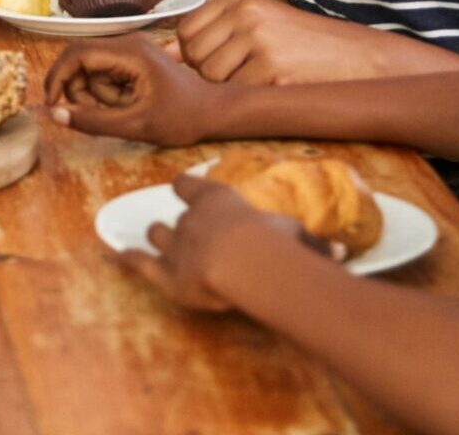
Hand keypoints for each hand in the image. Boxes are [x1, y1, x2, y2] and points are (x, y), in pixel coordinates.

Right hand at [43, 33, 237, 146]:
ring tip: (124, 112)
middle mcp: (128, 43)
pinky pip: (105, 73)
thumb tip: (55, 115)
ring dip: (96, 95)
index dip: (58, 79)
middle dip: (79, 91)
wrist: (215, 111)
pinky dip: (108, 93)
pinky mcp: (134, 59)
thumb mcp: (135, 125)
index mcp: (129, 52)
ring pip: (92, 70)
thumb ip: (93, 121)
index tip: (53, 106)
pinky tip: (129, 106)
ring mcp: (131, 49)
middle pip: (80, 61)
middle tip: (97, 116)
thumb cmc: (182, 119)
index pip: (76, 55)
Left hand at [117, 173, 318, 312]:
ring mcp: (176, 244)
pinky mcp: (166, 274)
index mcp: (219, 200)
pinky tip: (118, 256)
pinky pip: (141, 264)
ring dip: (158, 239)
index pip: (193, 185)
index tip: (183, 186)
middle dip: (178, 224)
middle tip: (184, 231)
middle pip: (175, 216)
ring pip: (158, 235)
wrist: (247, 261)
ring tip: (158, 242)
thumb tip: (341, 255)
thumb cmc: (277, 243)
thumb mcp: (299, 238)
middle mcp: (192, 217)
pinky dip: (129, 260)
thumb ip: (312, 246)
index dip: (187, 187)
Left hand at [172, 0, 389, 83]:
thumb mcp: (260, 26)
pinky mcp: (274, 70)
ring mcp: (261, 41)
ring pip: (213, 80)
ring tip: (263, 83)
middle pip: (195, 58)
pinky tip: (277, 90)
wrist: (362, 58)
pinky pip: (239, 95)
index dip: (196, 56)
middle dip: (210, 77)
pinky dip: (253, 100)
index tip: (222, 63)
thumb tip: (165, 55)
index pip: (186, 32)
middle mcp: (247, 14)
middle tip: (246, 77)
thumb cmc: (307, 46)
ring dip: (231, 91)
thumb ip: (215, 37)